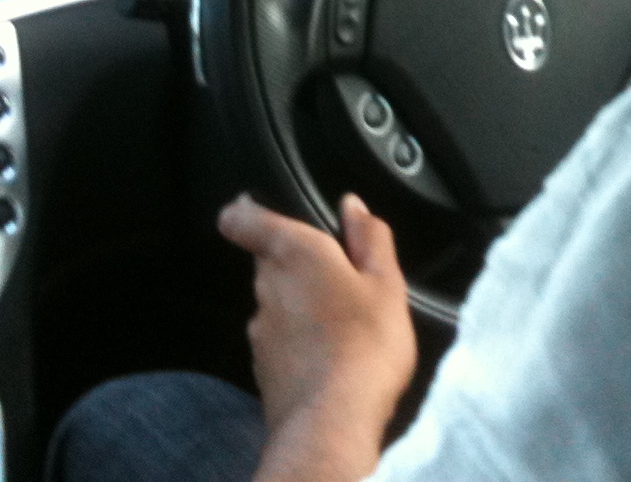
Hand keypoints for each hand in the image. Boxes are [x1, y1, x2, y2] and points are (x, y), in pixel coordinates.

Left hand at [218, 192, 416, 481]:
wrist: (332, 424)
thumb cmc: (365, 344)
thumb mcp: (386, 284)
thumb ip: (370, 238)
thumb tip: (353, 206)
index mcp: (293, 252)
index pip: (244, 220)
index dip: (245, 212)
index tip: (252, 209)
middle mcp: (266, 286)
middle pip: (269, 262)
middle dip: (296, 265)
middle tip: (338, 276)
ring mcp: (260, 330)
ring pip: (275, 304)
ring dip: (299, 306)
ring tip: (340, 323)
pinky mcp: (262, 367)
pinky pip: (279, 341)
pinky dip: (298, 342)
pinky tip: (328, 357)